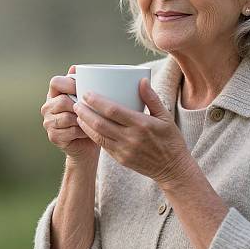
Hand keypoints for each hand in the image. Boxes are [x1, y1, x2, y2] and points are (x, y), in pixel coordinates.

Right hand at [41, 65, 100, 163]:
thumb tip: (75, 67)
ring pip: (67, 117)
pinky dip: (83, 131)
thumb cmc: (89, 117)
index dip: (69, 83)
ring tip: (92, 121)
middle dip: (79, 106)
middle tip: (92, 110)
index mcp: (55, 94)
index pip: (55, 82)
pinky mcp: (53, 136)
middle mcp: (48, 107)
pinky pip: (70, 131)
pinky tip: (89, 132)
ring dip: (83, 120)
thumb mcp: (87, 99)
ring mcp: (48, 122)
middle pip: (62, 101)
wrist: (88, 143)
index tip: (83, 88)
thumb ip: (82, 84)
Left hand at [72, 77, 193, 186]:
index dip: (97, 101)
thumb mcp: (165, 117)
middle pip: (100, 123)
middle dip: (85, 112)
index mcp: (142, 124)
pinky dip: (92, 135)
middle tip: (77, 102)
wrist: (172, 168)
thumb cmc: (170, 140)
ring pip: (98, 135)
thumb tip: (141, 80)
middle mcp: (131, 138)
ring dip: (85, 123)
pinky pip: (102, 145)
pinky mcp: (120, 159)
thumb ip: (152, 98)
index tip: (87, 93)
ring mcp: (124, 150)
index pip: (113, 111)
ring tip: (77, 113)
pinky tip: (86, 127)